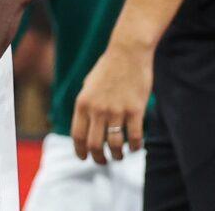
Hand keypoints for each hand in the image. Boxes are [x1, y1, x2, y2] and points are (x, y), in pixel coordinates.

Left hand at [72, 37, 150, 164]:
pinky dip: (136, 147)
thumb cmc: (108, 68)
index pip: (77, 136)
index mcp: (82, 103)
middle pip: (94, 145)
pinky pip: (135, 137)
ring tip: (119, 156)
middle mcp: (97, 110)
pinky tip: (136, 148)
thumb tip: (84, 123)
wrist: (127, 52)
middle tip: (103, 161)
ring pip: (115, 145)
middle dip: (98, 158)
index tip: (84, 158)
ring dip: (117, 155)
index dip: (80, 151)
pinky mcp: (135, 110)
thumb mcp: (88, 85)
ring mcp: (116, 111)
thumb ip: (86, 104)